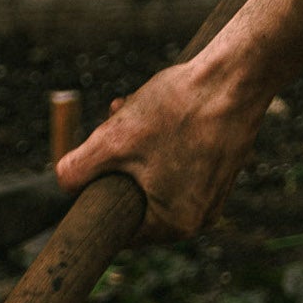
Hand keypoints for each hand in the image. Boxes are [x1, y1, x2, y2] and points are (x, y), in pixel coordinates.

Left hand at [54, 54, 269, 238]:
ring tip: (124, 110)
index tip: (88, 168)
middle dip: (114, 162)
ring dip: (133, 147)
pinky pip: (177, 165)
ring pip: (153, 176)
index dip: (94, 197)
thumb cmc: (179, 108)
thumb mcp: (112, 141)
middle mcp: (200, 217)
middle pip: (135, 199)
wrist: (240, 73)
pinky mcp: (221, 170)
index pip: (118, 228)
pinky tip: (155, 112)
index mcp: (175, 224)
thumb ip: (76, 172)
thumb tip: (63, 186)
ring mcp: (214, 194)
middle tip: (106, 126)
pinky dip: (160, 142)